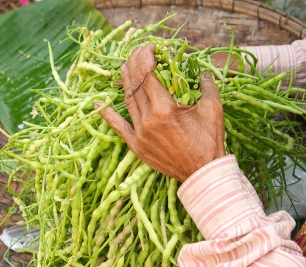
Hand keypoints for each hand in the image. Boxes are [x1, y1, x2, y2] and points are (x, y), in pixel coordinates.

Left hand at [97, 43, 225, 181]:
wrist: (202, 173)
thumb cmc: (209, 141)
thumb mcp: (213, 110)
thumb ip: (207, 87)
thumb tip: (203, 73)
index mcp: (164, 110)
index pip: (148, 75)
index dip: (146, 58)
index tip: (150, 48)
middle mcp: (148, 121)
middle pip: (135, 86)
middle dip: (135, 64)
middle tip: (137, 52)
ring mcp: (140, 134)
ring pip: (128, 102)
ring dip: (125, 82)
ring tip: (124, 67)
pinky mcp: (137, 147)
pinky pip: (119, 128)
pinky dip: (108, 116)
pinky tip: (99, 106)